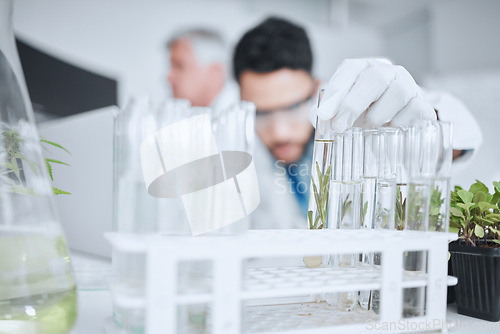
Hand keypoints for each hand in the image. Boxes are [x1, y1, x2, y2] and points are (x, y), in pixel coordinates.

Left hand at [309, 59, 435, 130]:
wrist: (398, 130)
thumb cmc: (366, 116)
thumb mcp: (343, 113)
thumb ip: (327, 113)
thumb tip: (317, 116)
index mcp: (365, 69)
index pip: (351, 68)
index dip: (337, 89)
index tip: (324, 114)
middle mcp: (389, 72)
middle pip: (374, 78)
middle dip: (353, 104)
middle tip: (339, 126)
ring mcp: (409, 86)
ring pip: (396, 93)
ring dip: (378, 115)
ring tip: (370, 127)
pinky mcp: (423, 105)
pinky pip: (411, 113)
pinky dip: (397, 125)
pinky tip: (390, 130)